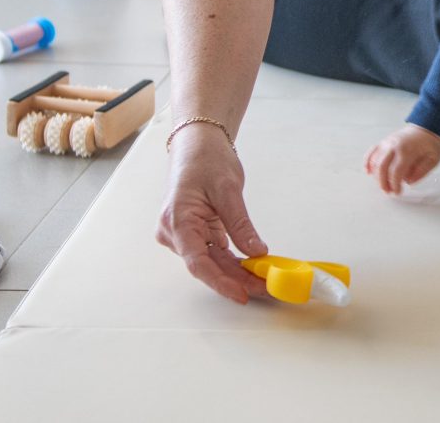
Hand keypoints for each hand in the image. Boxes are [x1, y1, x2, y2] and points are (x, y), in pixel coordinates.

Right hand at [155, 131, 268, 304]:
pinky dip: (231, 261)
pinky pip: (213, 252)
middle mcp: (175, 232)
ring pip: (211, 261)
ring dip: (235, 273)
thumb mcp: (228, 190)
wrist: (198, 144)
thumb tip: (257, 251)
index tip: (241, 293)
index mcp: (178, 221)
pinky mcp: (194, 231)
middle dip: (235, 279)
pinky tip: (250, 269)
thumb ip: (240, 224)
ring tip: (262, 281)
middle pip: (206, 265)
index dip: (221, 282)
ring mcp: (183, 234)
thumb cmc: (205, 159)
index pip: (198, 262)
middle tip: (264, 288)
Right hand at [365, 124, 439, 194]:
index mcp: (407, 150)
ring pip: (375, 161)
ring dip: (376, 176)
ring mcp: (387, 142)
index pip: (396, 171)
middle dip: (383, 182)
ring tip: (383, 185)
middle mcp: (394, 145)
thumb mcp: (434, 158)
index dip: (394, 184)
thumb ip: (422, 171)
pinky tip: (368, 171)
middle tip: (388, 191)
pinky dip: (368, 162)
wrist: (427, 127)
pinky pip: (372, 151)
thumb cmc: (430, 144)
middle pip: (382, 167)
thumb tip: (409, 182)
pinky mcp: (384, 142)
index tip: (397, 192)